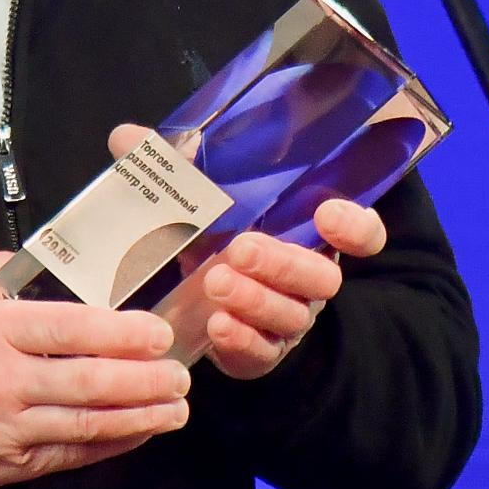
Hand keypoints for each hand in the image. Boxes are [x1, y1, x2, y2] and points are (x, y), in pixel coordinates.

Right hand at [0, 251, 191, 488]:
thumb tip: (46, 259)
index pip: (70, 329)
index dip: (121, 332)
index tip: (157, 332)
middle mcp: (6, 379)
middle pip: (90, 380)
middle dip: (145, 379)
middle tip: (181, 374)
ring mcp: (10, 426)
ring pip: (88, 422)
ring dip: (140, 416)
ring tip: (177, 408)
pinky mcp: (11, 464)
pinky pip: (71, 455)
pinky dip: (111, 445)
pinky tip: (140, 433)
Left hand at [111, 124, 386, 379]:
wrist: (212, 306)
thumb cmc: (218, 242)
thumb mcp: (203, 205)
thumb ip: (176, 171)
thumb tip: (127, 136)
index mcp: (310, 236)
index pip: (361, 232)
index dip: (355, 226)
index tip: (328, 213)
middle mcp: (311, 279)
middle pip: (322, 276)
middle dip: (283, 263)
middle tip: (240, 249)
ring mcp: (291, 319)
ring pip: (292, 315)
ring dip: (255, 299)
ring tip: (215, 283)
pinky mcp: (265, 352)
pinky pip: (263, 351)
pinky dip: (242, 339)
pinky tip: (217, 325)